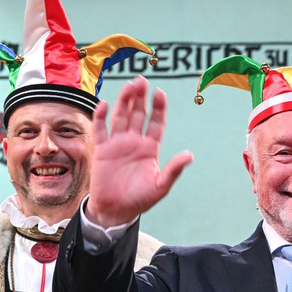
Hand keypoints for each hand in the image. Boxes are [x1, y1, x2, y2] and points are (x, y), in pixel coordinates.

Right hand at [87, 76, 192, 226]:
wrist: (115, 211)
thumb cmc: (139, 200)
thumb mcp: (160, 186)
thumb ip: (173, 170)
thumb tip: (190, 156)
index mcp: (150, 148)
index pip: (155, 123)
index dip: (158, 108)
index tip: (160, 94)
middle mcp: (134, 142)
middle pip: (138, 114)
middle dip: (141, 98)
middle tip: (143, 80)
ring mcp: (117, 144)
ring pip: (121, 116)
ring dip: (124, 101)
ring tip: (129, 85)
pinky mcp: (102, 149)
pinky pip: (101, 129)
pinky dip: (101, 116)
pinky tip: (104, 104)